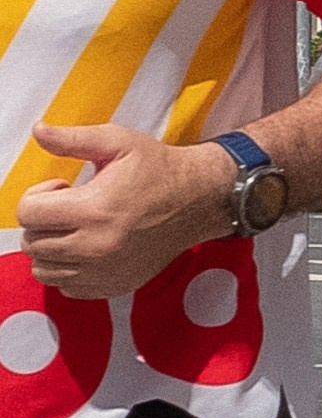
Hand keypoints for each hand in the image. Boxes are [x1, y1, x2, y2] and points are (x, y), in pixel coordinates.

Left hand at [16, 123, 236, 298]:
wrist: (197, 201)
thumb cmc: (158, 169)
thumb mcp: (117, 142)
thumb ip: (73, 138)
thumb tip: (39, 130)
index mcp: (94, 210)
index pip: (29, 214)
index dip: (37, 196)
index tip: (62, 188)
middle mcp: (96, 247)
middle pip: (33, 243)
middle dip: (42, 221)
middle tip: (68, 206)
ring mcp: (105, 271)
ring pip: (44, 270)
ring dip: (50, 248)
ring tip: (74, 228)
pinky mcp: (114, 285)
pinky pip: (67, 287)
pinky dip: (68, 270)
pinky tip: (85, 247)